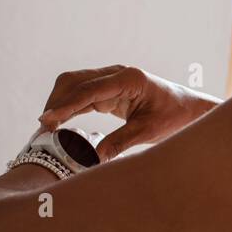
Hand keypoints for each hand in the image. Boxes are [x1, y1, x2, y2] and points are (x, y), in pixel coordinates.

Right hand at [37, 65, 220, 161]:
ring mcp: (112, 80)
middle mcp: (117, 74)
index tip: (47, 120)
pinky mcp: (110, 90)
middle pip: (74, 81)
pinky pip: (82, 95)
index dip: (65, 105)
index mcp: (129, 79)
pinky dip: (68, 107)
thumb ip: (121, 141)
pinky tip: (58, 123)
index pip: (88, 90)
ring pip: (74, 85)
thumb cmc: (175, 116)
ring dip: (58, 103)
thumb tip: (94, 157)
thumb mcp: (149, 132)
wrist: (189, 109)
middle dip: (56, 102)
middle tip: (43, 128)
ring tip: (46, 128)